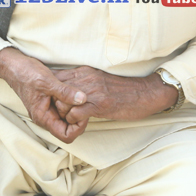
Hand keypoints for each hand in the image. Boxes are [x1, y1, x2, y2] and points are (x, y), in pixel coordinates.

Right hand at [0, 47, 88, 142]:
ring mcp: (47, 110)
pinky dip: (71, 102)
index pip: (66, 135)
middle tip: (85, 102)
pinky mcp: (49, 102)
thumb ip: (65, 92)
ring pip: (67, 118)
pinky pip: (64, 108)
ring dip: (76, 109)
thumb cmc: (26, 73)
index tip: (83, 111)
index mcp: (43, 117)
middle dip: (79, 118)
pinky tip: (75, 92)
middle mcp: (45, 117)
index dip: (78, 127)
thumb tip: (83, 99)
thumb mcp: (47, 81)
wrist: (14, 66)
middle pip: (69, 128)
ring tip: (81, 96)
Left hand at [52, 66, 175, 125]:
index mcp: (85, 71)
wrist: (146, 93)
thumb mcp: (100, 80)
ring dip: (63, 114)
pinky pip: (75, 114)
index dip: (50, 90)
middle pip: (55, 89)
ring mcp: (92, 91)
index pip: (57, 76)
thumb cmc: (123, 89)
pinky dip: (73, 121)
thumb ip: (84, 82)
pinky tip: (80, 123)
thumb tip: (68, 90)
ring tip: (70, 119)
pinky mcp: (99, 104)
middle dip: (54, 104)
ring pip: (62, 102)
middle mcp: (86, 78)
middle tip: (59, 113)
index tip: (50, 99)